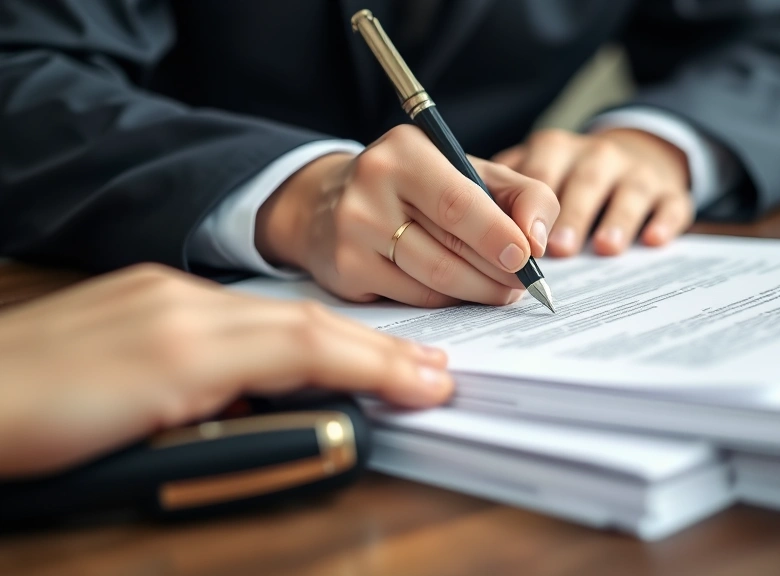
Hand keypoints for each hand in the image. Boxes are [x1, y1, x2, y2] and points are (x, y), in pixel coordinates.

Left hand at [0, 265, 451, 477]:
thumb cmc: (27, 429)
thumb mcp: (137, 458)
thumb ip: (231, 433)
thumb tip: (307, 422)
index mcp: (186, 343)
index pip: (309, 348)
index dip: (379, 367)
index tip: (431, 385)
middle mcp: (181, 304)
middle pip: (304, 324)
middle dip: (376, 348)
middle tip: (431, 370)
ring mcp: (160, 294)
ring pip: (275, 314)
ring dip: (339, 338)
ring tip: (385, 360)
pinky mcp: (142, 294)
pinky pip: (238, 308)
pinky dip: (287, 330)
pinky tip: (299, 347)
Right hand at [256, 125, 558, 307]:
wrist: (329, 201)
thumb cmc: (417, 187)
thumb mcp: (469, 171)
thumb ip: (522, 194)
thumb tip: (539, 242)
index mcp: (407, 150)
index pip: (459, 201)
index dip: (498, 235)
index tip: (528, 258)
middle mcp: (372, 184)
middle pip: (452, 246)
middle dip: (499, 271)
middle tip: (526, 283)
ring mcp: (354, 230)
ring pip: (436, 278)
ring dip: (479, 291)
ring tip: (502, 290)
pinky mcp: (347, 269)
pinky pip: (415, 297)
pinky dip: (448, 299)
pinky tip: (461, 291)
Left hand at [494, 128, 692, 256]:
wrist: (637, 157)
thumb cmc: (568, 177)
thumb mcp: (535, 175)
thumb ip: (505, 196)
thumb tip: (467, 236)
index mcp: (555, 150)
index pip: (540, 173)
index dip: (530, 204)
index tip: (522, 236)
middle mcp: (597, 155)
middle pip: (585, 181)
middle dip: (571, 214)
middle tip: (557, 248)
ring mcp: (636, 172)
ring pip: (628, 191)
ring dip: (616, 218)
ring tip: (603, 248)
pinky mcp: (670, 192)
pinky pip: (671, 204)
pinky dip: (664, 221)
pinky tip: (653, 241)